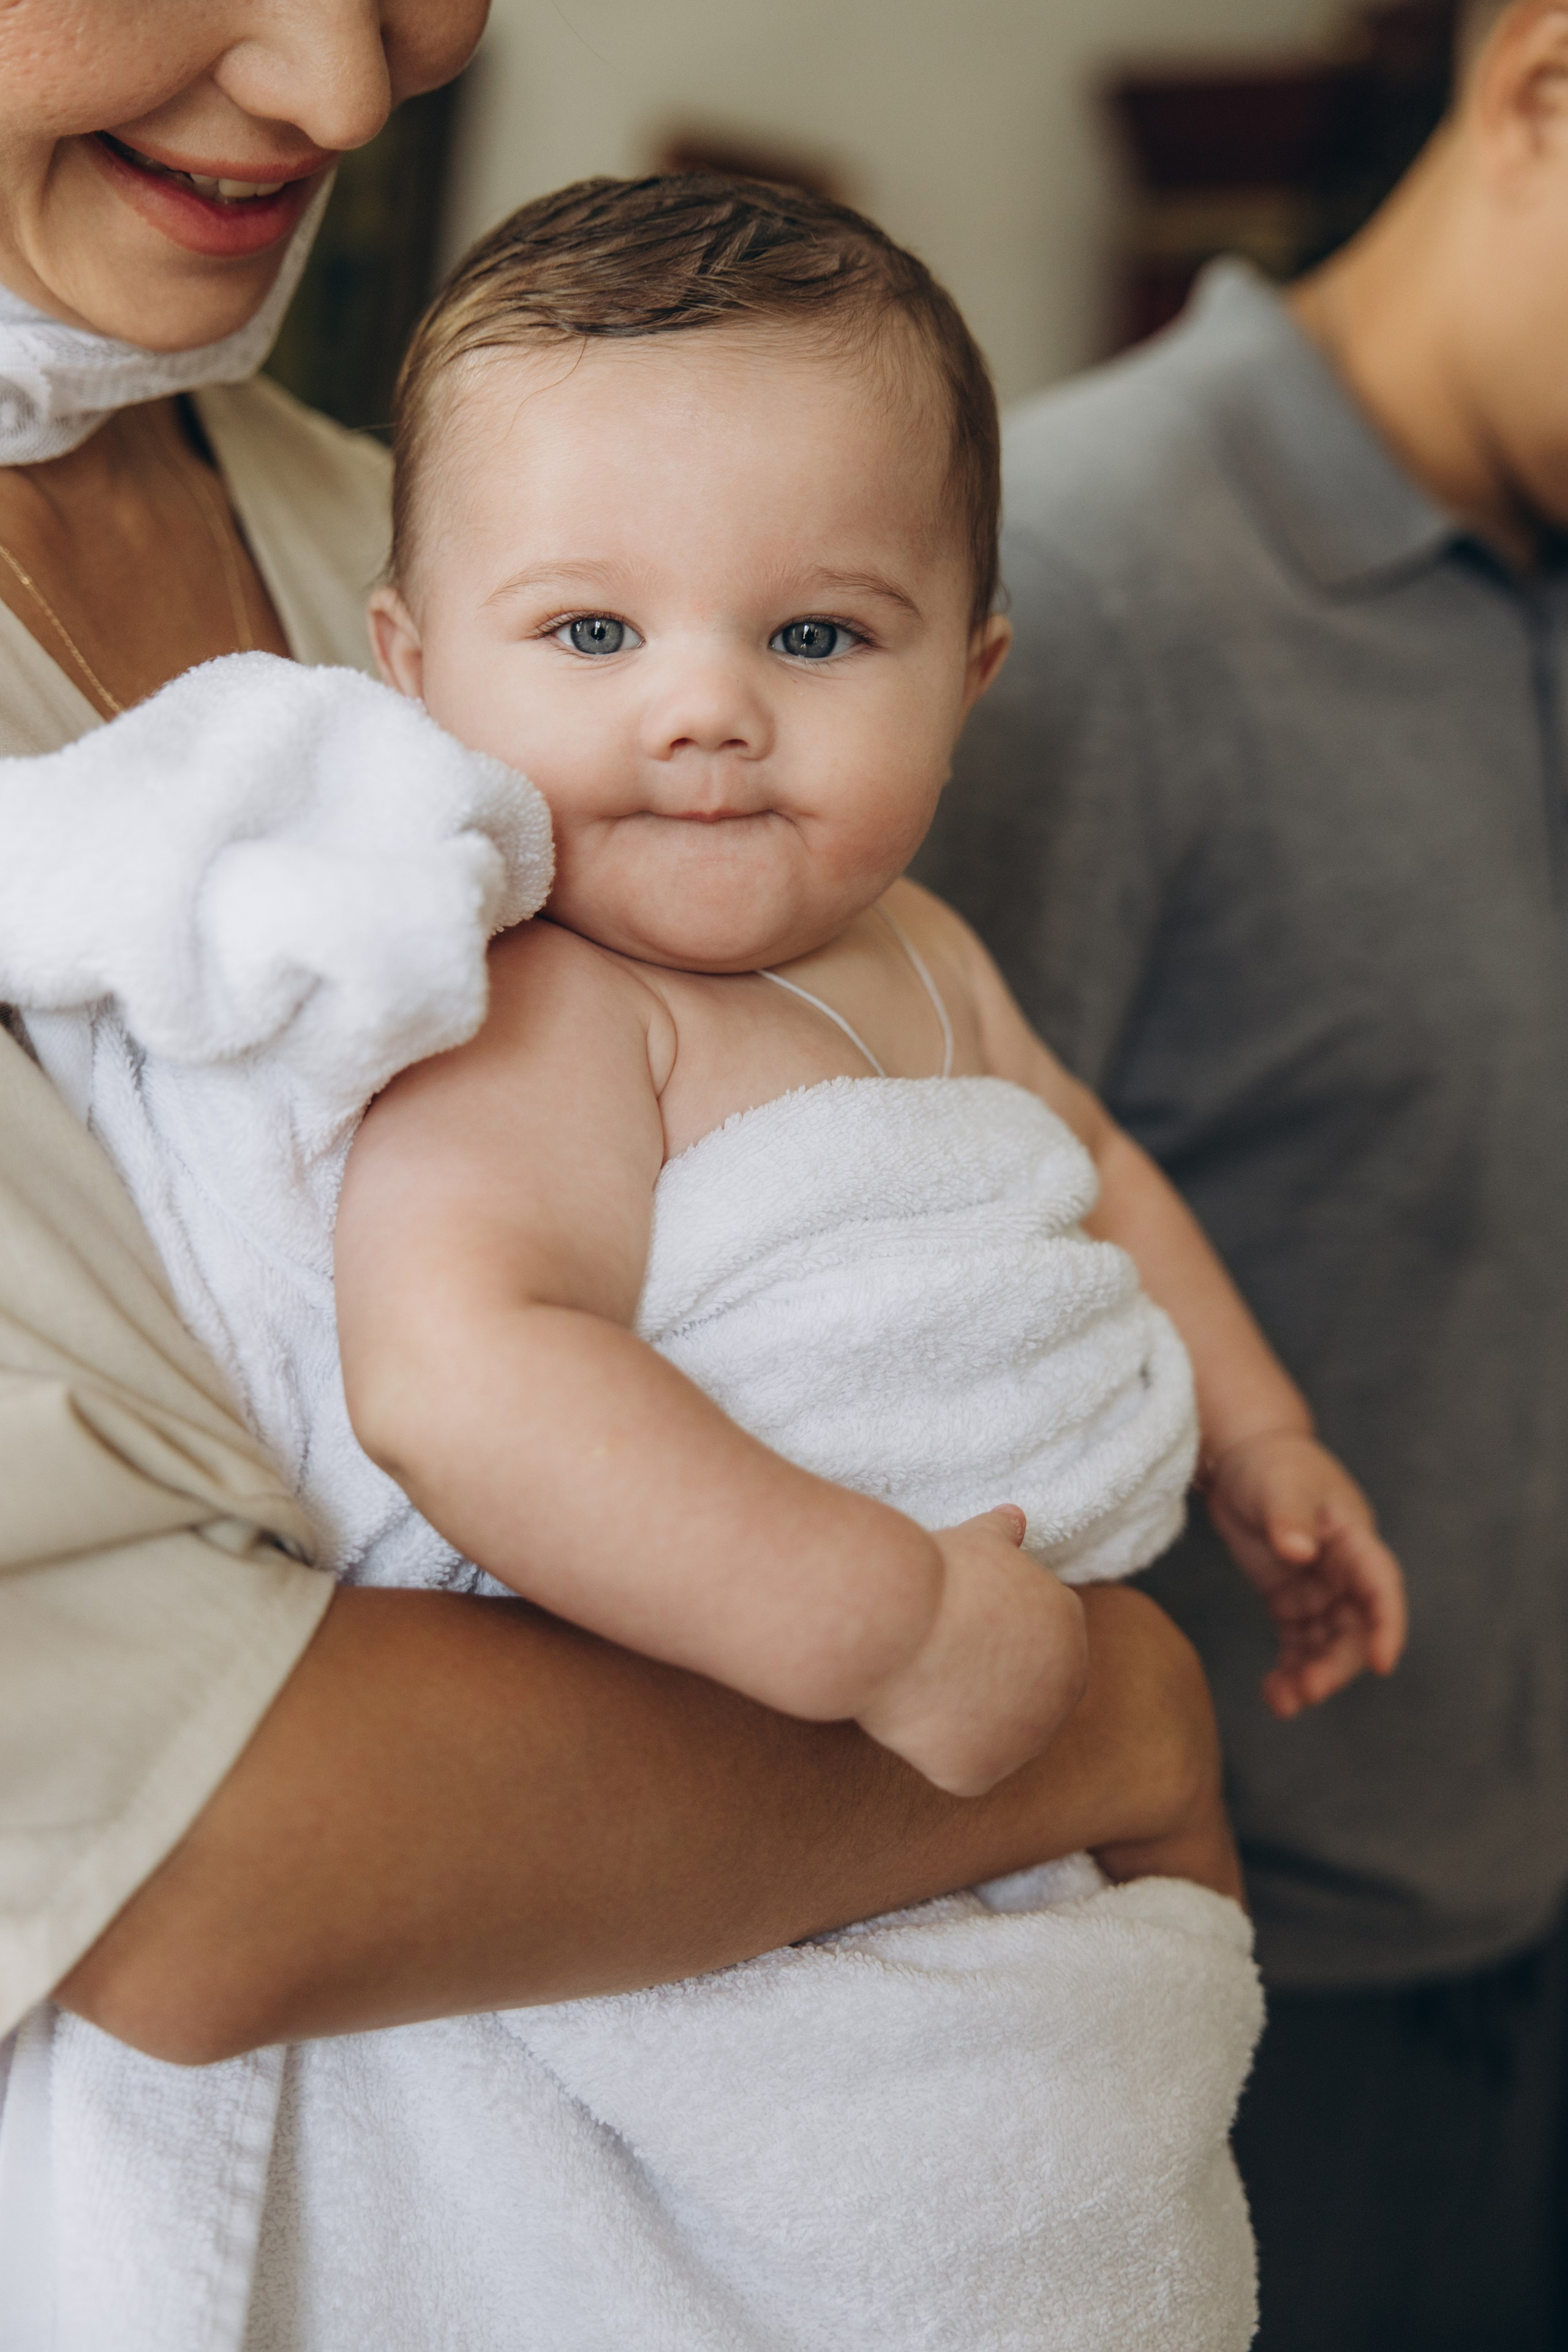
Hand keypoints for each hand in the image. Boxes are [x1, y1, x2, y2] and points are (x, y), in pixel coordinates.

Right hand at [856, 1507, 1088, 1798]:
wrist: (895, 1615)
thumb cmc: (932, 1572)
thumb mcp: (976, 1543)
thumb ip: (1003, 1538)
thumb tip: (1016, 1517)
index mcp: (1070, 1628)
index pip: (1034, 1644)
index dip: (987, 1634)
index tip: (951, 1623)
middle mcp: (1064, 1689)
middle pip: (1020, 1695)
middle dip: (982, 1680)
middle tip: (933, 1655)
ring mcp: (1027, 1739)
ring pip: (992, 1736)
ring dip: (961, 1717)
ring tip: (919, 1679)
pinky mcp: (982, 1773)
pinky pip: (959, 1768)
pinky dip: (934, 1751)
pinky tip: (907, 1717)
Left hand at [1203, 1431, 1407, 1719]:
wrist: (1244, 1457)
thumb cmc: (1272, 1463)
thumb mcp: (1279, 1485)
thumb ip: (1288, 1518)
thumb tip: (1299, 1551)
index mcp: (1354, 1541)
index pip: (1381, 1586)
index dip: (1387, 1625)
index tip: (1383, 1662)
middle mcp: (1343, 1572)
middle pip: (1354, 1629)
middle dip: (1336, 1665)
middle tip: (1307, 1691)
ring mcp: (1318, 1589)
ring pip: (1326, 1645)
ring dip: (1311, 1676)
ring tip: (1282, 1702)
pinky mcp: (1290, 1601)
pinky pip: (1297, 1645)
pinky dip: (1289, 1670)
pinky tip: (1273, 1694)